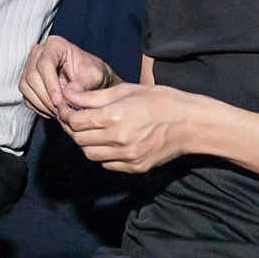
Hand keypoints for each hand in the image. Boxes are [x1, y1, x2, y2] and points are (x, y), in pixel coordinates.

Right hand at [18, 35, 119, 121]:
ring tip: (59, 113)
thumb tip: (66, 94)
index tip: (59, 102)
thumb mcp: (95, 76)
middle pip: (32, 76)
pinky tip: (53, 112)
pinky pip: (26, 96)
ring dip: (42, 104)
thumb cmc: (93, 73)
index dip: (50, 85)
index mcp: (55, 45)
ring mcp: (30, 67)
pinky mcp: (28, 82)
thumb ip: (83, 84)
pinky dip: (39, 107)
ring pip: (26, 87)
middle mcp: (38, 53)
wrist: (91, 80)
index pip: (45, 64)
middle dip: (46, 97)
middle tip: (60, 111)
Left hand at [61, 82, 192, 173]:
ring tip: (92, 130)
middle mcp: (118, 139)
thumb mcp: (126, 90)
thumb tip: (67, 94)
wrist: (192, 124)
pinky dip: (102, 154)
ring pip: (90, 154)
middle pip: (78, 139)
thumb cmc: (161, 101)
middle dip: (73, 128)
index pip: (75, 121)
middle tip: (76, 118)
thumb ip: (93, 96)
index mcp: (114, 116)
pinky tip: (108, 142)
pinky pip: (106, 164)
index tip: (66, 108)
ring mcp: (127, 156)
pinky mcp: (135, 167)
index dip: (66, 114)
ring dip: (86, 143)